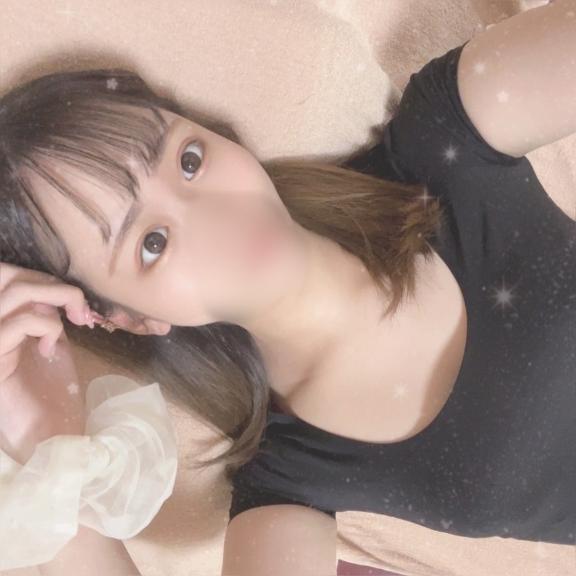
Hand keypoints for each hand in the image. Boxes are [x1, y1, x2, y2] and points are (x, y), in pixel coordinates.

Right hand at [0, 262, 95, 464]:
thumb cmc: (48, 391)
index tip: (73, 300)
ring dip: (56, 299)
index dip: (39, 276)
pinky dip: (47, 326)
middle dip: (49, 282)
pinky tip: (50, 348)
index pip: (4, 275)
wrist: (47, 432)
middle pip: (5, 275)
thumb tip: (56, 291)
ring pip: (15, 293)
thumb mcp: (48, 341)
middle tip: (78, 306)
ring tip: (74, 322)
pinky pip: (21, 322)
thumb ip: (44, 313)